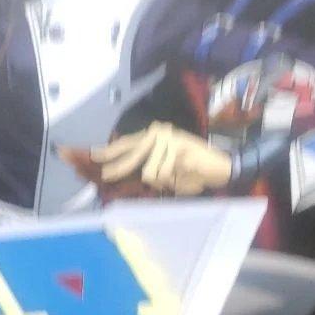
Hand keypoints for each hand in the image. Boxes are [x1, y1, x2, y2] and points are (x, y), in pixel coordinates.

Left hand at [89, 122, 232, 196]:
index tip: (93, 155)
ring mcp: (170, 140)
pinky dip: (175, 180)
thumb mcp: (164, 167)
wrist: (220, 167)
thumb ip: (144, 166)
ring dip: (164, 180)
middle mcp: (159, 134)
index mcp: (154, 136)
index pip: (128, 143)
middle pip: (133, 155)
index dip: (110, 151)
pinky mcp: (180, 149)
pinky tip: (186, 173)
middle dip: (118, 168)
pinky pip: (166, 174)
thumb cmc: (191, 170)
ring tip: (177, 175)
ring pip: (151, 172)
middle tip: (105, 175)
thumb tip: (117, 172)